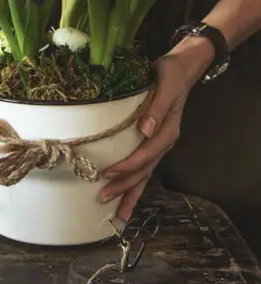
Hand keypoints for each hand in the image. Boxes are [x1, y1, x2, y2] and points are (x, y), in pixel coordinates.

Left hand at [98, 37, 214, 221]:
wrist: (181, 68)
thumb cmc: (170, 74)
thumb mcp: (165, 86)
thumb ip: (156, 108)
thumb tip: (145, 129)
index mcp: (167, 130)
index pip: (146, 154)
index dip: (128, 165)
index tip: (108, 172)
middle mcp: (163, 141)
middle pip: (144, 171)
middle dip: (124, 187)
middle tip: (102, 199)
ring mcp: (158, 144)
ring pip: (145, 175)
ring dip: (130, 193)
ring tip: (117, 214)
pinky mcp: (152, 142)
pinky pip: (144, 167)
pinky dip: (134, 183)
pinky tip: (124, 195)